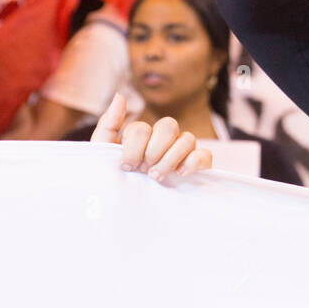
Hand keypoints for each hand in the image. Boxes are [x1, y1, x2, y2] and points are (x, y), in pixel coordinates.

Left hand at [91, 93, 211, 181]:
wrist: (126, 212)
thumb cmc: (115, 181)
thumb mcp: (103, 154)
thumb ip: (109, 124)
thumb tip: (120, 95)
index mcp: (142, 135)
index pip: (143, 128)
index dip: (134, 147)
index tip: (127, 167)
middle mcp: (163, 140)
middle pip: (169, 126)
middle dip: (154, 151)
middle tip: (144, 170)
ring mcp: (182, 153)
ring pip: (188, 139)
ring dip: (170, 159)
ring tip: (157, 178)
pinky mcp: (197, 167)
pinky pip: (204, 155)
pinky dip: (193, 163)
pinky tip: (180, 175)